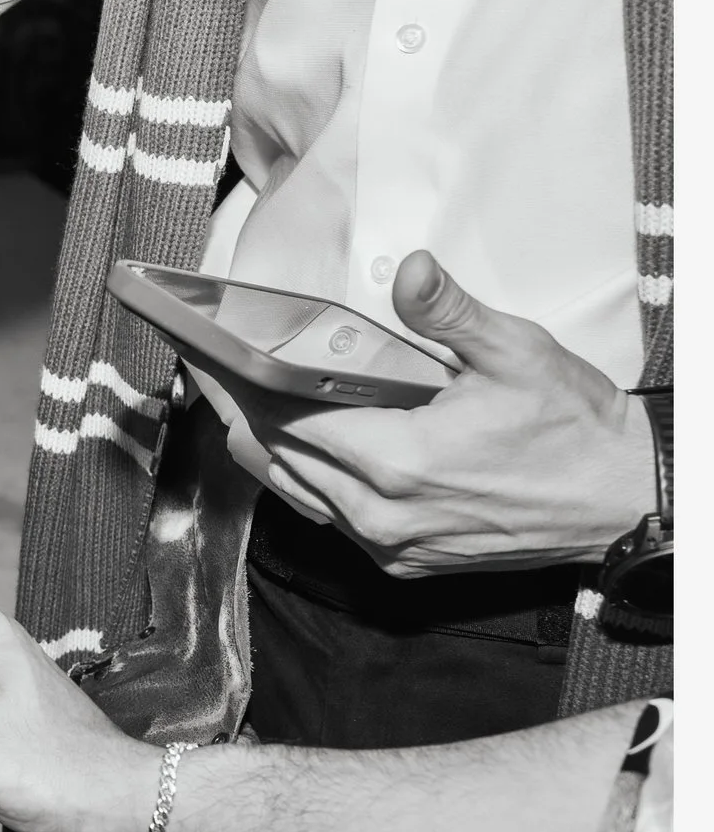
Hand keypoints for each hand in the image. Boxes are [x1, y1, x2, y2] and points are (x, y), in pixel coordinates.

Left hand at [241, 252, 655, 577]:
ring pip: (297, 493)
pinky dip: (307, 482)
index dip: (238, 386)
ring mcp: (390, 546)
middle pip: (278, 458)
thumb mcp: (516, 353)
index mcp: (397, 462)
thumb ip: (449, 313)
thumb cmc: (573, 428)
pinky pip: (331, 520)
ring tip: (241, 404)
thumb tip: (410, 269)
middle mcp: (380, 515)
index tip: (208, 356)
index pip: (284, 420)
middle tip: (212, 372)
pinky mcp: (404, 562)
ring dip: (269, 450)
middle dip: (240, 412)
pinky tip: (303, 448)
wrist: (622, 500)